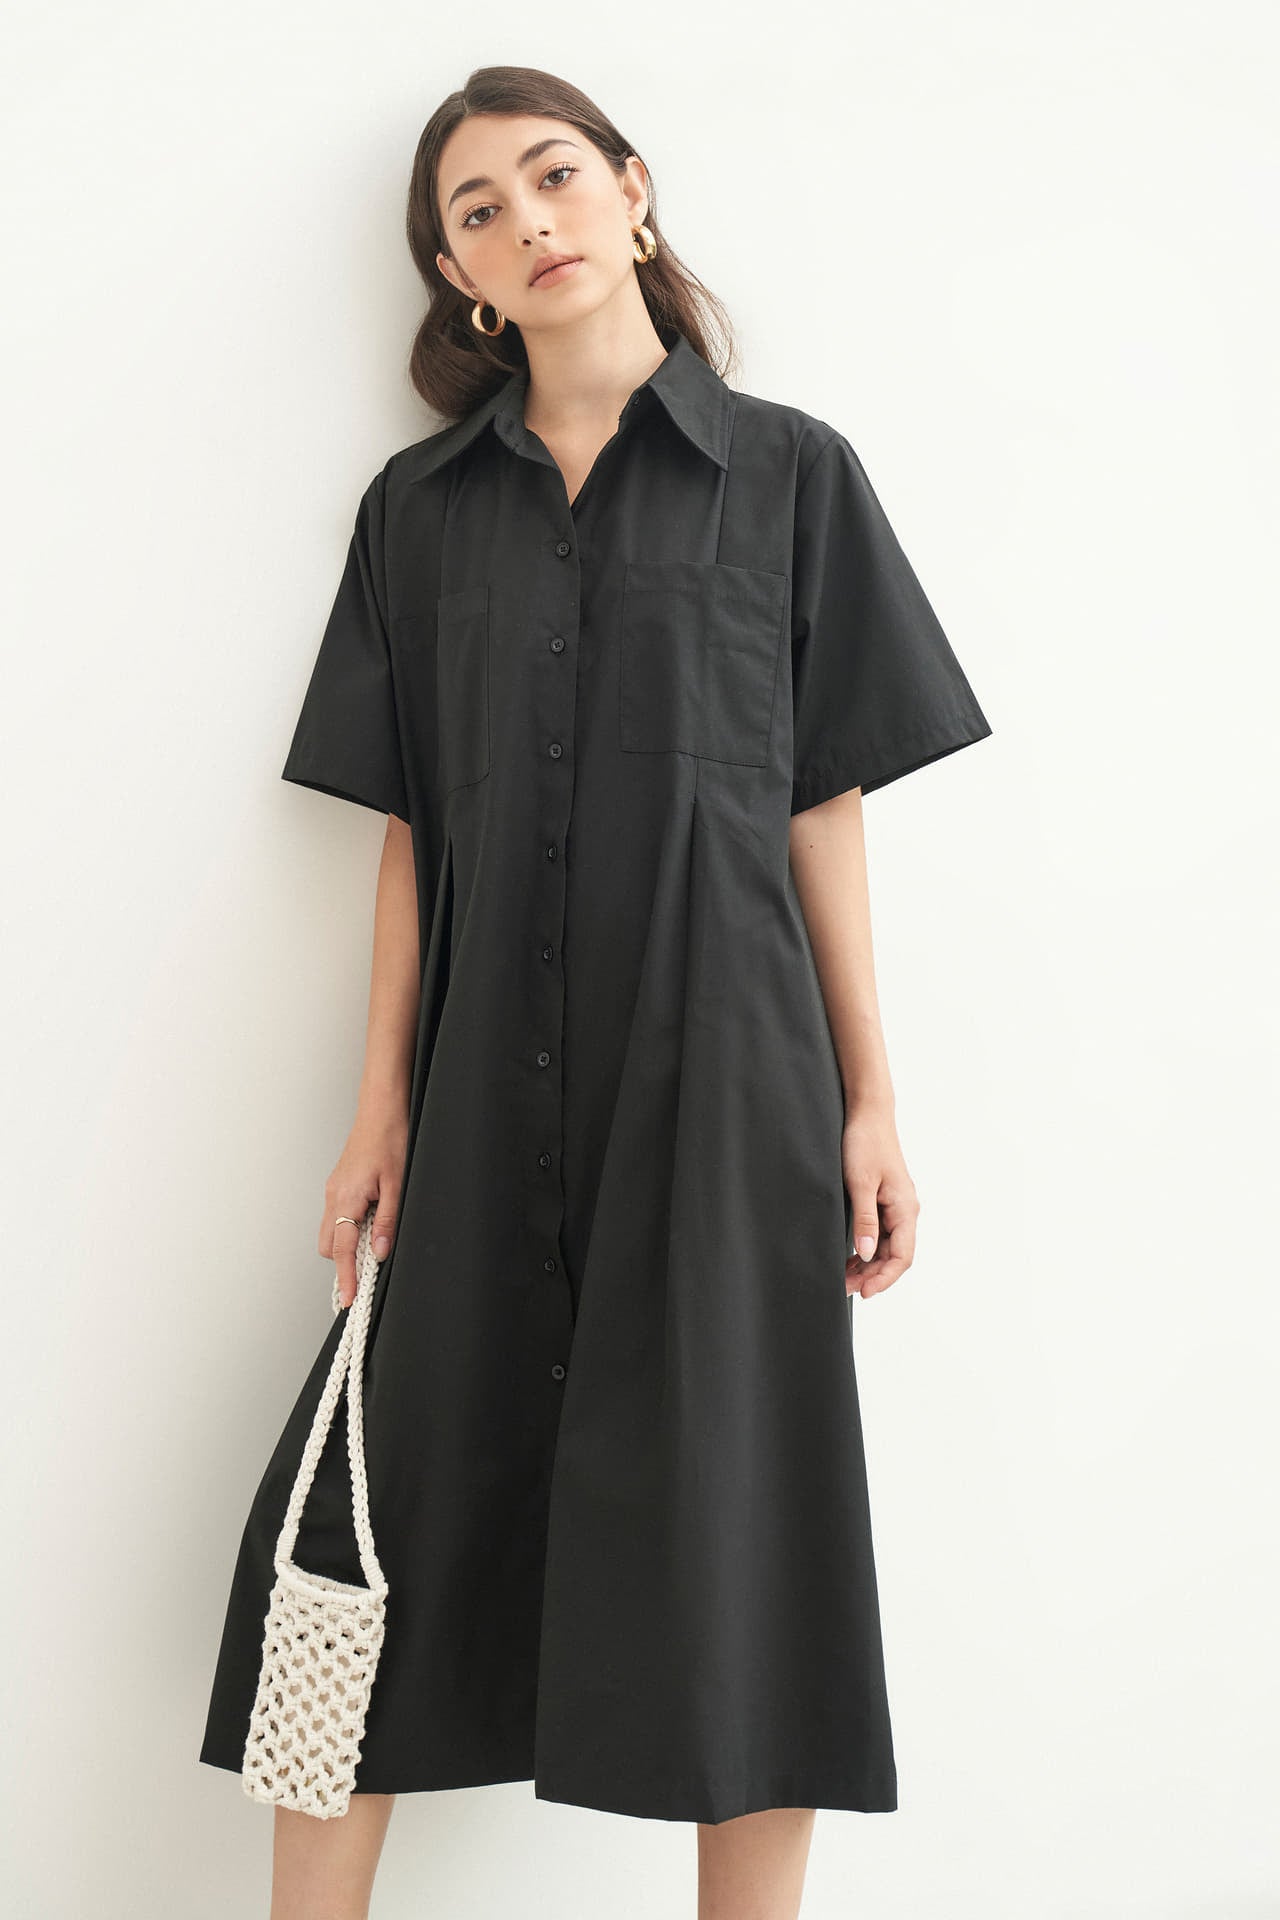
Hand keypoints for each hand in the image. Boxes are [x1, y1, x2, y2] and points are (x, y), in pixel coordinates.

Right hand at [319, 1105, 407, 1309]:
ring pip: (330, 1231)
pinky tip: (370, 1222)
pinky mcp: (339, 1185)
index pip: (341, 1250)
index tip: (350, 1300)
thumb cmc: (390, 1138)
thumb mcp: (397, 1184)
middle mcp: (333, 1196)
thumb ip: (387, 1220)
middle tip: (368, 1273)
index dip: (346, 1278)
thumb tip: (380, 1251)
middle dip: (344, 1262)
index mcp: (345, 1198)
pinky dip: (348, 1228)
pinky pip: (336, 1216)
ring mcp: (334, 1190)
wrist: (382, 1109)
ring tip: (374, 1243)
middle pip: (328, 1245)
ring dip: (347, 1244)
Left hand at [842, 1104, 918, 1298]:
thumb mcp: (861, 1183)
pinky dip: (866, 1248)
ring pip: (886, 1246)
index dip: (884, 1278)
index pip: (902, 1256)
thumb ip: (865, 1220)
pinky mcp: (884, 1200)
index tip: (864, 1292)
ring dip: (868, 1264)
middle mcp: (905, 1210)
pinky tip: (849, 1257)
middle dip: (873, 1275)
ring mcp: (895, 1206)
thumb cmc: (865, 1143)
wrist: (868, 1114)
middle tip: (845, 1287)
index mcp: (905, 1208)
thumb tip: (868, 1254)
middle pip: (894, 1255)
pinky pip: (880, 1233)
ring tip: (844, 1277)